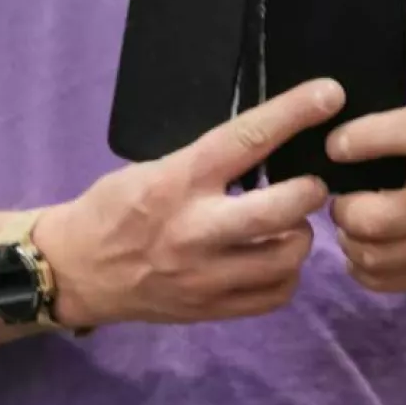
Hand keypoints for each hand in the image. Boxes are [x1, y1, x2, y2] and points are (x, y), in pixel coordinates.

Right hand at [36, 79, 344, 328]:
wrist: (75, 271)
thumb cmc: (114, 208)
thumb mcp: (153, 169)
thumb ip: (207, 163)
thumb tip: (268, 146)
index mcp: (179, 181)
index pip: (247, 140)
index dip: (294, 113)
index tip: (329, 95)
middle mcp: (196, 229)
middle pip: (283, 208)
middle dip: (310, 191)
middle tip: (310, 185)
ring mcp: (205, 276)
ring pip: (288, 258)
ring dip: (301, 237)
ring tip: (289, 226)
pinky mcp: (211, 310)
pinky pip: (275, 295)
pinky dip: (286, 275)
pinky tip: (273, 259)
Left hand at [329, 109, 405, 294]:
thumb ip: (394, 143)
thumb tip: (331, 147)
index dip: (367, 137)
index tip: (335, 146)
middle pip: (376, 218)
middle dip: (345, 210)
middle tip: (344, 202)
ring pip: (373, 255)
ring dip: (349, 240)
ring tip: (353, 227)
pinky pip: (379, 280)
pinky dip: (359, 267)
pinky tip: (365, 250)